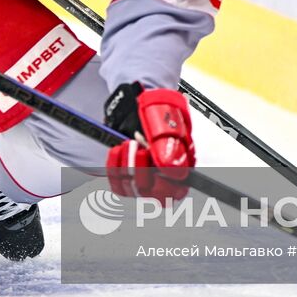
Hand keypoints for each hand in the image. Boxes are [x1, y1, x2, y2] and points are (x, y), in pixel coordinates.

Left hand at [103, 83, 194, 200]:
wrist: (137, 101)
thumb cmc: (157, 109)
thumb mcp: (165, 122)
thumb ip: (168, 145)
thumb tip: (171, 168)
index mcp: (183, 163)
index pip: (177, 190)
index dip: (165, 185)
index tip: (156, 170)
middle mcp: (166, 173)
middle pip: (156, 196)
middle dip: (142, 172)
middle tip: (139, 150)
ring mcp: (146, 174)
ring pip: (135, 190)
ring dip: (127, 165)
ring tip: (129, 144)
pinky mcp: (128, 174)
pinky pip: (118, 184)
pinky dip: (114, 167)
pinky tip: (118, 150)